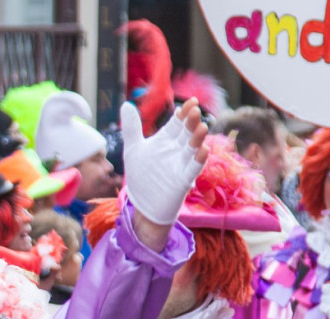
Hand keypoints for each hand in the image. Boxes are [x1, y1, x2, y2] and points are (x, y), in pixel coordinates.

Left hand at [125, 97, 207, 240]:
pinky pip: (192, 169)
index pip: (177, 123)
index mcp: (166, 141)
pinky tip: (204, 150)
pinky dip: (198, 161)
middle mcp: (176, 151)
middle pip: (186, 133)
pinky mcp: (182, 181)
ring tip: (203, 127)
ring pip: (192, 149)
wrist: (143, 205)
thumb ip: (131, 128)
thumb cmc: (141, 177)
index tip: (191, 102)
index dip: (184, 113)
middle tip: (196, 110)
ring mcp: (180, 165)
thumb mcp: (133, 150)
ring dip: (198, 139)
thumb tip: (126, 103)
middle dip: (191, 122)